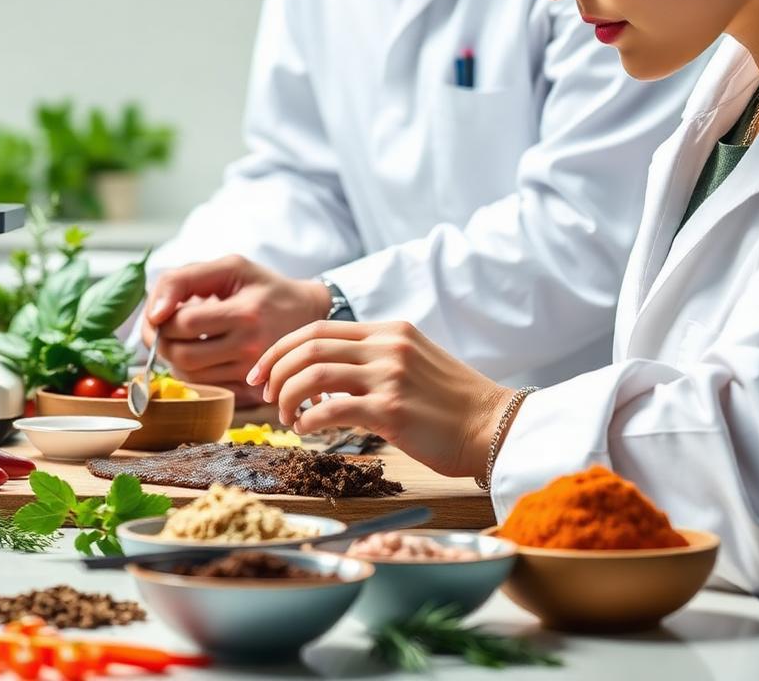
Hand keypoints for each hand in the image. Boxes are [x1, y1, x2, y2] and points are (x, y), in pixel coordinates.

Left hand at [142, 255, 333, 393]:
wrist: (308, 313)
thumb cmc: (263, 287)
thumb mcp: (230, 267)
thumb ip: (183, 280)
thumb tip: (153, 313)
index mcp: (246, 313)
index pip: (185, 323)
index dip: (162, 320)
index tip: (161, 313)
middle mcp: (251, 347)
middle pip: (183, 355)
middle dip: (163, 342)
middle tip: (165, 328)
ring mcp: (252, 373)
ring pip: (190, 376)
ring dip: (174, 359)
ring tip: (184, 339)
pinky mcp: (252, 390)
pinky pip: (206, 388)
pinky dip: (193, 373)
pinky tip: (201, 354)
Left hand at [246, 320, 510, 479]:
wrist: (495, 427)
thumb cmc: (453, 405)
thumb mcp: (415, 362)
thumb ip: (376, 358)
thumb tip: (327, 373)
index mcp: (390, 331)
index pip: (319, 328)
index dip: (281, 349)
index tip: (263, 372)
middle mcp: (388, 346)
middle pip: (308, 346)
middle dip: (275, 370)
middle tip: (263, 394)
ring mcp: (390, 376)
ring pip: (314, 374)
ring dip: (287, 396)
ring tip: (285, 417)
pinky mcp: (391, 410)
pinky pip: (331, 410)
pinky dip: (308, 419)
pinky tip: (306, 431)